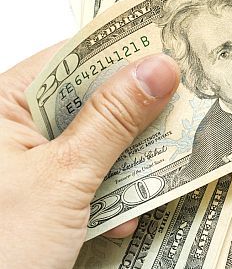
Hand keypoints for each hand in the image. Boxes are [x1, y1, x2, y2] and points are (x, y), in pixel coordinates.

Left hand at [0, 46, 178, 268]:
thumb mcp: (65, 177)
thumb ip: (113, 120)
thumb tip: (158, 70)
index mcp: (1, 106)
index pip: (70, 58)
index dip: (121, 52)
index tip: (168, 53)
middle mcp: (13, 127)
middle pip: (86, 99)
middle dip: (131, 114)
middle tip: (176, 109)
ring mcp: (29, 162)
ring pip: (94, 140)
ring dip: (126, 161)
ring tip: (156, 171)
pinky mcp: (44, 192)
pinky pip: (88, 174)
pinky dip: (110, 192)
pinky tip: (118, 216)